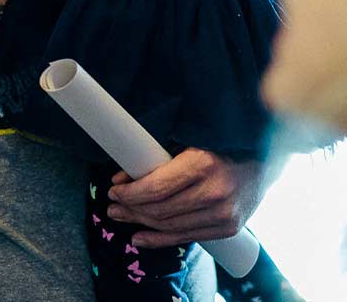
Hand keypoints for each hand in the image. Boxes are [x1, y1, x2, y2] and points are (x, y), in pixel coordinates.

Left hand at [105, 148, 265, 247]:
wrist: (266, 158)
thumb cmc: (222, 142)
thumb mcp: (191, 139)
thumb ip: (161, 156)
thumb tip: (124, 174)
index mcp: (203, 164)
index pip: (156, 187)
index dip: (130, 192)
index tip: (113, 188)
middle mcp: (214, 192)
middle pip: (160, 209)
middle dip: (130, 208)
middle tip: (112, 204)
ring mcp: (223, 214)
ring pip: (170, 226)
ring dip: (140, 223)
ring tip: (121, 216)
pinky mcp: (228, 228)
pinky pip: (186, 237)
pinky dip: (160, 240)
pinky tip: (141, 237)